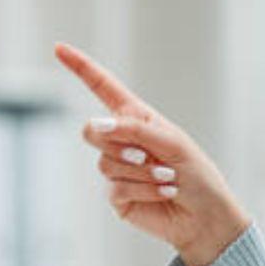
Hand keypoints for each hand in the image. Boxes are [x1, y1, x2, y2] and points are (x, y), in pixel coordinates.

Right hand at [53, 41, 252, 265]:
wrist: (206, 218)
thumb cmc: (198, 176)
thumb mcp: (172, 142)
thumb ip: (134, 130)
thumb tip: (94, 125)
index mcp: (137, 118)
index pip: (103, 87)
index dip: (81, 68)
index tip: (59, 48)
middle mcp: (123, 141)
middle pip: (92, 131)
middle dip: (117, 143)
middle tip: (147, 155)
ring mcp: (118, 169)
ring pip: (105, 162)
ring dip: (140, 172)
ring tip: (166, 179)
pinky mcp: (117, 196)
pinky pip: (116, 187)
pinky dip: (143, 189)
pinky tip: (163, 193)